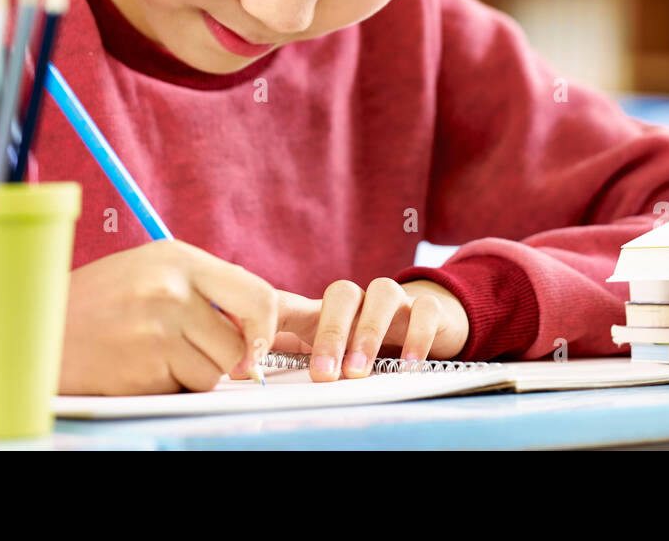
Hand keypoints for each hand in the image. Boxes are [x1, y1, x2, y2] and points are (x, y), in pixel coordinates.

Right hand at [59, 239, 276, 394]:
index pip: (257, 294)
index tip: (255, 347)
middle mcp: (172, 288)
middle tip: (193, 357)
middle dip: (226, 360)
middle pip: (239, 343)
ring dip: (190, 375)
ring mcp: (157, 328)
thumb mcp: (148, 273)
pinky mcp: (141, 367)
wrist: (28, 330)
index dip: (264, 329)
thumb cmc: (93, 305)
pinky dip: (165, 388)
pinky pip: (182, 390)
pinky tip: (133, 369)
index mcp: (177, 258)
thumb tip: (256, 324)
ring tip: (150, 356)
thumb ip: (200, 289)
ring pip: (213, 372)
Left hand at [269, 277, 470, 380]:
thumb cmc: (364, 343)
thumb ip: (289, 356)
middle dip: (331, 334)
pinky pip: (424, 310)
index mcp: (323, 311)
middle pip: (341, 294)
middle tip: (323, 374)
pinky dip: (417, 336)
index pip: (290, 302)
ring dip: (369, 333)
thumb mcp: (326, 351)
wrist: (427, 324)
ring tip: (360, 372)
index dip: (271, 315)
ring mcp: (395, 301)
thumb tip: (240, 372)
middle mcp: (359, 300)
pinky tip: (408, 365)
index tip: (256, 343)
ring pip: (381, 293)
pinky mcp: (428, 308)